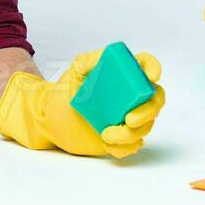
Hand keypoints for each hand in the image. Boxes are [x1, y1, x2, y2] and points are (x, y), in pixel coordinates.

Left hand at [0, 51, 165, 158]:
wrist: (50, 117)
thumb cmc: (66, 90)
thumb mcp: (75, 71)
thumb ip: (88, 61)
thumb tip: (102, 57)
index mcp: (123, 75)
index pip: (145, 65)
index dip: (153, 68)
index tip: (151, 77)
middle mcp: (131, 95)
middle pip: (155, 100)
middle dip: (148, 112)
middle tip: (129, 119)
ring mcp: (128, 116)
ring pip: (145, 127)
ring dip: (129, 134)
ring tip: (105, 134)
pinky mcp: (122, 137)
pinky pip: (133, 145)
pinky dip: (123, 147)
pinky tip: (107, 143)